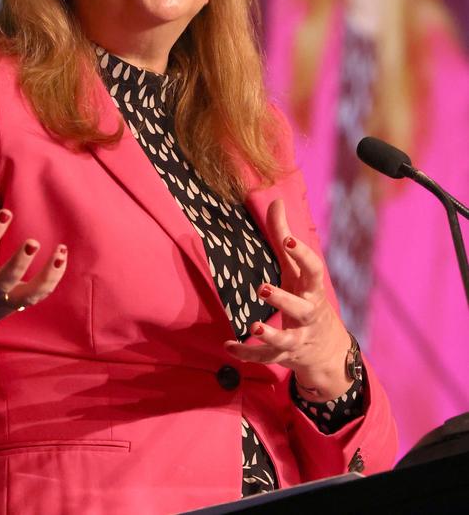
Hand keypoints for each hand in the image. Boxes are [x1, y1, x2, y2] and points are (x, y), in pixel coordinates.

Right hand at [0, 163, 66, 366]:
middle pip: (1, 281)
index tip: (7, 213)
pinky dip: (52, 279)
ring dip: (44, 276)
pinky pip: (37, 296)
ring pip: (24, 295)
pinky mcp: (16, 304)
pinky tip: (61, 256)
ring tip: (58, 251)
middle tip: (33, 242)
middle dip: (18, 264)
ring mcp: (0, 300)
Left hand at [224, 199, 350, 400]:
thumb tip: (276, 200)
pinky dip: (247, 353)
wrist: (328, 351)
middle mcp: (308, 314)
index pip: (313, 269)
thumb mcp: (297, 270)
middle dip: (283, 299)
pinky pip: (266, 357)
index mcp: (312, 289)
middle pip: (301, 308)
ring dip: (270, 333)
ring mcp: (298, 337)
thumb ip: (284, 237)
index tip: (287, 240)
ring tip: (253, 326)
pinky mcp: (285, 355)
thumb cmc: (307, 298)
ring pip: (286, 339)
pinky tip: (228, 346)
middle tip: (262, 288)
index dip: (302, 254)